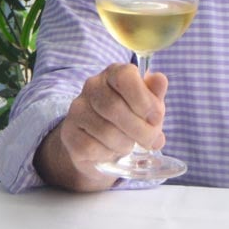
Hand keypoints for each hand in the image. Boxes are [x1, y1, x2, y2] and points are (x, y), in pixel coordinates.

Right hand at [35, 63, 167, 190]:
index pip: (125, 76)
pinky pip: (91, 147)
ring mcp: (77, 109)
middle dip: (139, 130)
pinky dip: (108, 154)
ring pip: (105, 130)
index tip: (155, 119)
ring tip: (129, 146)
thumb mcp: (148, 108)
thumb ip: (154, 95)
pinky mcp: (69, 133)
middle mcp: (92, 86)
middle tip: (150, 141)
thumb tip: (159, 80)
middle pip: (114, 107)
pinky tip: (112, 152)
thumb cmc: (130, 121)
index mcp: (114, 74)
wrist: (102, 145)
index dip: (144, 100)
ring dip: (125, 144)